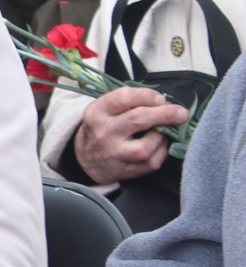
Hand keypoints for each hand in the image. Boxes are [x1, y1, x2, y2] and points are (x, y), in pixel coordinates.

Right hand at [74, 87, 190, 184]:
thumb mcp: (106, 109)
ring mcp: (114, 154)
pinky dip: (161, 151)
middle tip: (181, 113)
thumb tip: (164, 103)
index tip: (161, 99)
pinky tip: (158, 145)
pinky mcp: (125, 171)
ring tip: (161, 132)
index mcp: (97, 113)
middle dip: (165, 114)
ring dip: (161, 137)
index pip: (125, 97)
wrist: (86, 159)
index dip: (148, 96)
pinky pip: (152, 162)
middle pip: (138, 119)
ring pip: (147, 146)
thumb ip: (129, 102)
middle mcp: (104, 133)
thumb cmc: (104, 128)